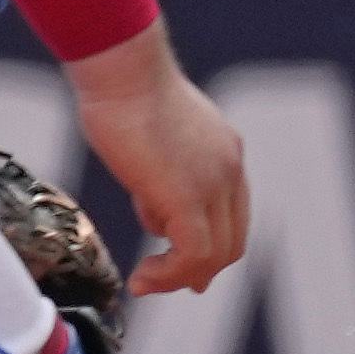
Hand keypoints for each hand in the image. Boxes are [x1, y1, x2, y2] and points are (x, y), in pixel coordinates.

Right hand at [64, 23, 250, 298]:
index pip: (230, 215)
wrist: (122, 70)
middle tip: (161, 283)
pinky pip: (193, 255)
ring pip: (216, 255)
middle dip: (198, 270)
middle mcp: (230, 170)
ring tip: (144, 281)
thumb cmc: (123, 90)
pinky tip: (142, 278)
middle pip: (232, 241)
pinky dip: (170, 276)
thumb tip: (155, 209)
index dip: (207, 247)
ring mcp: (215, 184)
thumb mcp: (153, 136)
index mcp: (225, 153)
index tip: (173, 262)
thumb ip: (163, 172)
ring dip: (178, 278)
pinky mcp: (188, 197)